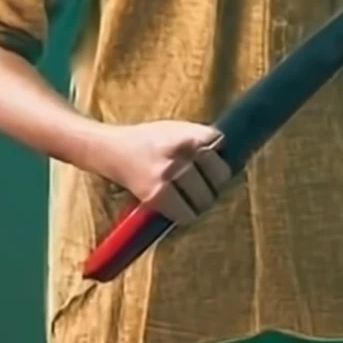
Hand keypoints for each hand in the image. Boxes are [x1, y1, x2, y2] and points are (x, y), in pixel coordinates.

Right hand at [86, 120, 232, 226]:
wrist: (112, 150)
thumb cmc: (148, 139)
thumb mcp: (175, 128)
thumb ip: (199, 138)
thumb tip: (230, 155)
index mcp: (186, 134)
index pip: (221, 144)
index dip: (219, 153)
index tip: (211, 158)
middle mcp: (179, 154)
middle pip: (220, 174)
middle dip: (215, 180)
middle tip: (204, 182)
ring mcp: (168, 176)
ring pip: (206, 197)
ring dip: (203, 200)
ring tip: (193, 195)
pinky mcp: (156, 196)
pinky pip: (187, 214)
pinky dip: (188, 214)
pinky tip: (181, 206)